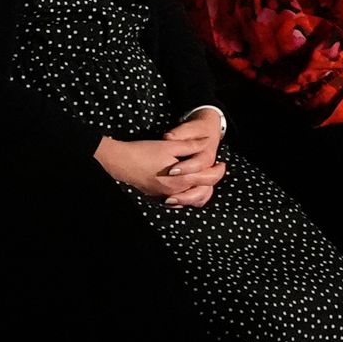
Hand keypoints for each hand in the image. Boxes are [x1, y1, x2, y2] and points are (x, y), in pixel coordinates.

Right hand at [97, 133, 225, 205]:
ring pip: (191, 199)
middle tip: (216, 169)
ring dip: (200, 189)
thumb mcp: (169, 144)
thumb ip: (190, 145)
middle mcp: (175, 192)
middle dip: (212, 181)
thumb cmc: (144, 151)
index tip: (222, 163)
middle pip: (202, 192)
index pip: (208, 179)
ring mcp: (166, 196)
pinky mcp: (158, 196)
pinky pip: (179, 200)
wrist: (120, 162)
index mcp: (181, 179)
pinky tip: (188, 186)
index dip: (218, 171)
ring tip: (204, 177)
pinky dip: (187, 194)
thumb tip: (207, 141)